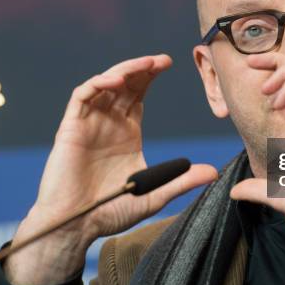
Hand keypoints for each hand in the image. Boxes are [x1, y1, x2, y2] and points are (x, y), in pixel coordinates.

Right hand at [6, 54, 217, 284]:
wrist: (76, 225)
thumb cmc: (110, 211)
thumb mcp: (154, 194)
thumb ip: (181, 181)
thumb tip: (214, 173)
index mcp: (126, 133)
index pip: (139, 95)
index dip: (151, 76)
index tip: (170, 63)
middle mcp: (108, 123)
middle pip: (125, 84)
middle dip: (142, 68)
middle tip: (163, 60)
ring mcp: (89, 123)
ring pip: (104, 84)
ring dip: (124, 71)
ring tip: (145, 64)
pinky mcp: (71, 127)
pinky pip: (82, 96)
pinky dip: (98, 84)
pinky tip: (116, 81)